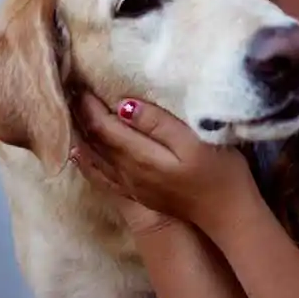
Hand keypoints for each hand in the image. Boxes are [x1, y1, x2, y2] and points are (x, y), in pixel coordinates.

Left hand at [73, 92, 260, 235]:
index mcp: (140, 157)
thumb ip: (158, 123)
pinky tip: (81, 154)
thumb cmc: (220, 173)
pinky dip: (87, 162)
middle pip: (95, 142)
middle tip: (70, 90)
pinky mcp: (139, 194)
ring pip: (95, 159)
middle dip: (81, 116)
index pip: (104, 126)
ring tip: (70, 114)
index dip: (90, 104)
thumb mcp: (194, 142)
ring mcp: (132, 187)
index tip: (80, 82)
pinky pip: (102, 176)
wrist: (228, 215)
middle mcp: (128, 174)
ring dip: (81, 135)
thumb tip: (124, 105)